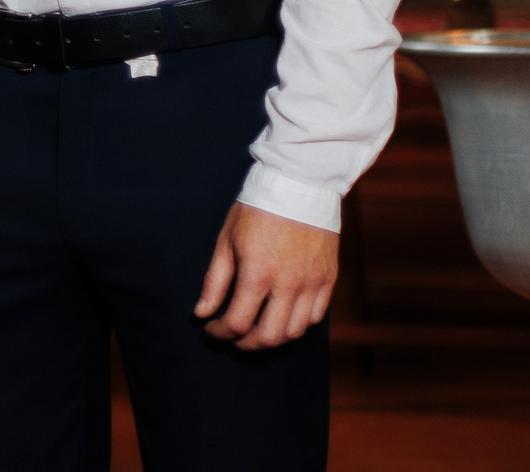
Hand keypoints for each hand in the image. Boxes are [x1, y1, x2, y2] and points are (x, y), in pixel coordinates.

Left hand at [195, 202, 337, 349]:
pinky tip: (282, 317)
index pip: (237, 323)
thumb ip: (215, 281)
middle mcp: (288, 284)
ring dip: (272, 339)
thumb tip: (201, 313)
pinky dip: (297, 325)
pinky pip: (315, 317)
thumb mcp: (226, 240)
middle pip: (269, 337)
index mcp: (258, 273)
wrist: (299, 185)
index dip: (220, 333)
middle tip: (233, 337)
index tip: (211, 329)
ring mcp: (312, 283)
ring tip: (256, 330)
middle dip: (245, 344)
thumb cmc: (257, 209)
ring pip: (294, 332)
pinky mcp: (328, 279)